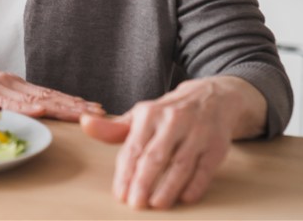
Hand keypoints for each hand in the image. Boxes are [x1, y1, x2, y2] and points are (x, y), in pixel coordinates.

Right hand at [0, 52, 103, 121]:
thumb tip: (19, 112)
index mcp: (5, 82)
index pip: (44, 93)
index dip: (69, 101)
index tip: (93, 107)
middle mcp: (3, 81)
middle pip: (46, 95)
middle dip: (75, 105)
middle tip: (102, 112)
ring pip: (33, 98)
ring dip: (61, 106)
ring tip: (85, 113)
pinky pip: (4, 101)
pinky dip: (25, 106)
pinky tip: (41, 111)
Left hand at [80, 76, 265, 209]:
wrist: (211, 98)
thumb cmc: (168, 113)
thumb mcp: (141, 116)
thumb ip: (114, 128)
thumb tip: (85, 124)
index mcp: (150, 114)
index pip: (134, 147)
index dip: (126, 173)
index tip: (120, 194)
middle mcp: (173, 122)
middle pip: (155, 157)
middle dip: (143, 182)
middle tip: (135, 204)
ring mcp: (197, 133)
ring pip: (180, 165)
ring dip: (168, 188)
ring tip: (156, 205)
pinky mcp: (217, 146)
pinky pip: (205, 169)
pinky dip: (195, 185)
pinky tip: (184, 198)